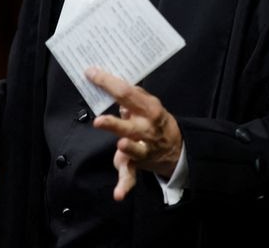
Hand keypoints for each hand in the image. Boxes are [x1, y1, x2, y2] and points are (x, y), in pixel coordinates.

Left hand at [86, 67, 182, 200]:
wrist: (177, 148)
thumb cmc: (155, 121)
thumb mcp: (150, 104)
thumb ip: (133, 96)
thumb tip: (113, 83)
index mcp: (150, 109)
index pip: (127, 94)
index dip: (108, 84)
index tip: (91, 74)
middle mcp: (147, 129)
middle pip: (131, 125)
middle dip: (116, 124)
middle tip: (99, 120)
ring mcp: (144, 148)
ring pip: (135, 149)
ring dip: (129, 149)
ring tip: (120, 146)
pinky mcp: (138, 164)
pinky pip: (132, 176)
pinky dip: (125, 186)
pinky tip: (118, 195)